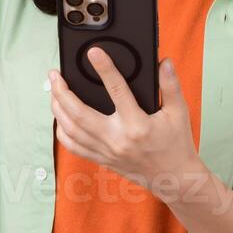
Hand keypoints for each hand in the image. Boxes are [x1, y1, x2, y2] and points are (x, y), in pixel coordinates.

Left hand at [48, 46, 200, 193]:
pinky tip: (59, 118)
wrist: (175, 179)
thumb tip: (164, 63)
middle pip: (79, 114)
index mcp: (137, 125)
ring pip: (71, 130)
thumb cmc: (177, 144)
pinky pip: (74, 147)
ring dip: (58, 109)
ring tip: (53, 91)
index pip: (117, 91)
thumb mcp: (179, 113)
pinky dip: (62, 131)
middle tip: (55, 75)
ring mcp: (107, 151)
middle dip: (62, 92)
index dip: (105, 69)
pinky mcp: (102, 160)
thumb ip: (170, 86)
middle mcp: (117, 139)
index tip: (93, 53)